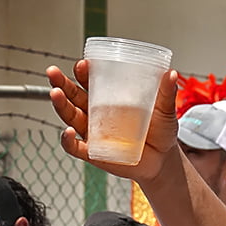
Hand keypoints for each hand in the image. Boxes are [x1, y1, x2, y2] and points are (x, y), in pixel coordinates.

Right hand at [46, 62, 180, 183]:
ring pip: (69, 116)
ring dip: (60, 104)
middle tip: (54, 73)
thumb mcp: (165, 112)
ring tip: (56, 94)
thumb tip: (172, 74)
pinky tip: (68, 132)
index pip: (91, 81)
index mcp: (109, 98)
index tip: (84, 64)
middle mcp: (96, 113)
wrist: (163, 161)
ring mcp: (93, 132)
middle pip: (73, 95)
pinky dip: (68, 140)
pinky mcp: (93, 152)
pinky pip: (74, 146)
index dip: (84, 72)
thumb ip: (166, 94)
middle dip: (61, 83)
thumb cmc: (161, 133)